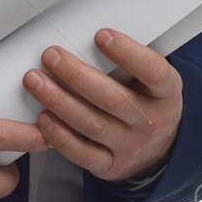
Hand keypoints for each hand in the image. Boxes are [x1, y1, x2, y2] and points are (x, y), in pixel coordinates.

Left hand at [23, 27, 182, 184]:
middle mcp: (150, 121)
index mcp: (165, 93)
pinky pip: (82, 154)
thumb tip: (88, 37)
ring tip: (35, 81)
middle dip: (77, 75)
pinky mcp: (110, 166)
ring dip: (59, 101)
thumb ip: (130, 63)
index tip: (101, 35)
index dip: (128, 53)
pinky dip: (60, 136)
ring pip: (91, 124)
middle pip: (112, 98)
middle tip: (51, 56)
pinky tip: (43, 118)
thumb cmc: (147, 104)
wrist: (159, 151)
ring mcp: (130, 146)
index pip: (153, 71)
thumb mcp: (153, 81)